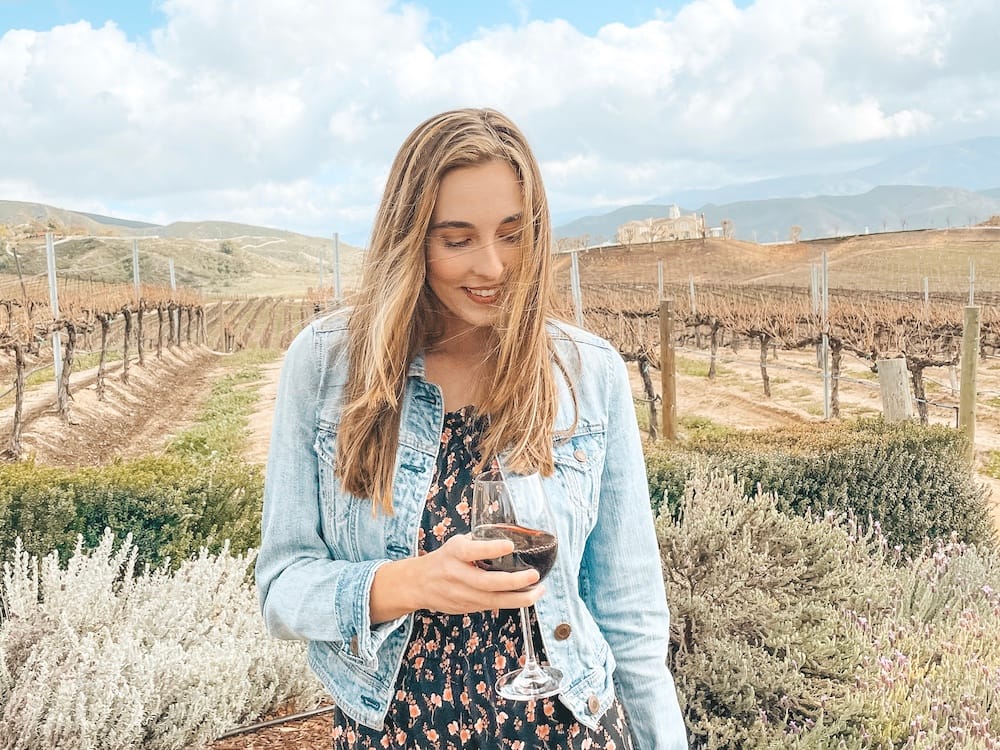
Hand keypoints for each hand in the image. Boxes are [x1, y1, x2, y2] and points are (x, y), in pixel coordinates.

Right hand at [371, 534, 543, 621]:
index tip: (510, 545)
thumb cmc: (444, 559)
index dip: (491, 549)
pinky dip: (511, 602)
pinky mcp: (466, 608)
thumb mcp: (457, 544)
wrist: (418, 585)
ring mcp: (461, 595)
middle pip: (487, 583)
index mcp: (454, 553)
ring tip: (539, 590)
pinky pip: (492, 606)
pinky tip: (526, 596)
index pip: (472, 551)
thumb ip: (480, 543)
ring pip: (494, 601)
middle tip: (534, 575)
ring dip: (520, 598)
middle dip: (515, 581)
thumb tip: (512, 536)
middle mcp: (457, 575)